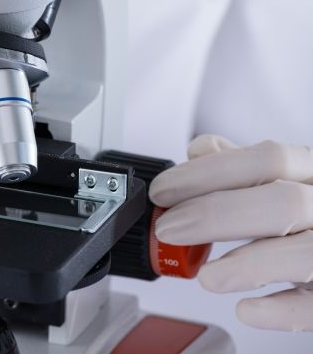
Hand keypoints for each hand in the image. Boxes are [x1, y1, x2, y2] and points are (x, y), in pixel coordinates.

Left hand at [150, 134, 312, 331]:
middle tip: (169, 228)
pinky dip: (280, 310)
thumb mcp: (284, 178)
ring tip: (206, 277)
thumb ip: (243, 165)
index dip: (207, 173)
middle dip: (215, 214)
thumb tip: (200, 151)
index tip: (163, 191)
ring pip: (303, 254)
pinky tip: (246, 308)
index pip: (266, 159)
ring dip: (247, 265)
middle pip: (282, 202)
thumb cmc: (307, 212)